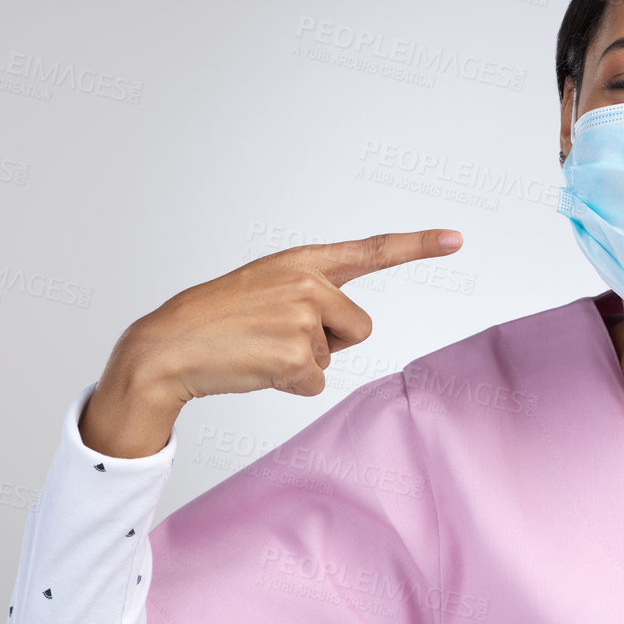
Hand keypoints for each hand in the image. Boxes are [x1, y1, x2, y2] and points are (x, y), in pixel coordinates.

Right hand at [112, 229, 464, 406]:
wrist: (166, 347)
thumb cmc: (215, 322)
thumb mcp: (264, 289)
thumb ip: (309, 294)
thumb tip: (343, 330)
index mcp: (301, 262)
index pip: (371, 251)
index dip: (417, 245)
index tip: (456, 238)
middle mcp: (308, 283)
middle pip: (360, 327)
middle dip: (328, 341)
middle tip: (275, 336)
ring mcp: (303, 317)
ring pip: (336, 355)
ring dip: (304, 362)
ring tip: (260, 348)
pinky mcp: (297, 354)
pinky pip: (316, 382)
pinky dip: (289, 384)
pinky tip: (256, 367)